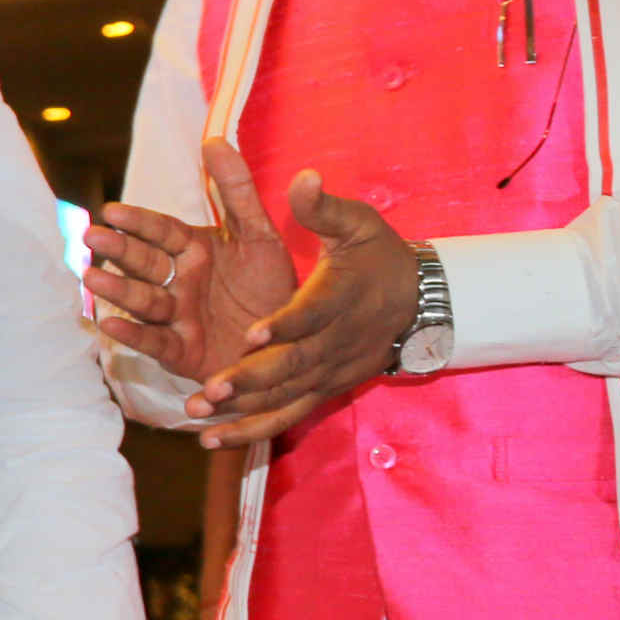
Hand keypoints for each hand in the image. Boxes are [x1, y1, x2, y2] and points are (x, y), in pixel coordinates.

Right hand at [84, 137, 296, 385]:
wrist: (294, 342)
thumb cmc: (272, 286)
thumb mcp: (260, 235)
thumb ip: (237, 190)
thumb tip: (213, 140)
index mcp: (196, 250)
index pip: (162, 232)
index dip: (138, 222)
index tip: (112, 210)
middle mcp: (181, 281)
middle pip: (145, 263)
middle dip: (119, 251)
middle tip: (92, 238)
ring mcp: (178, 316)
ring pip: (143, 300)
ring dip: (117, 289)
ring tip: (92, 277)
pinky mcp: (181, 352)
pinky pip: (154, 341)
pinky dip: (131, 334)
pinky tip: (108, 323)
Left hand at [181, 172, 417, 446]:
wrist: (419, 301)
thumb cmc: (378, 256)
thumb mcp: (358, 223)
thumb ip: (323, 208)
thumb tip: (303, 178)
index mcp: (340, 297)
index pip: (313, 313)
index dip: (286, 324)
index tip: (254, 331)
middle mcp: (334, 341)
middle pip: (293, 364)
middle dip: (252, 377)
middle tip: (212, 387)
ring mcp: (328, 371)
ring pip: (285, 396)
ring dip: (243, 408)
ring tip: (200, 412)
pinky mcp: (322, 390)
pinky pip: (286, 415)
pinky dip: (251, 430)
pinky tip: (212, 441)